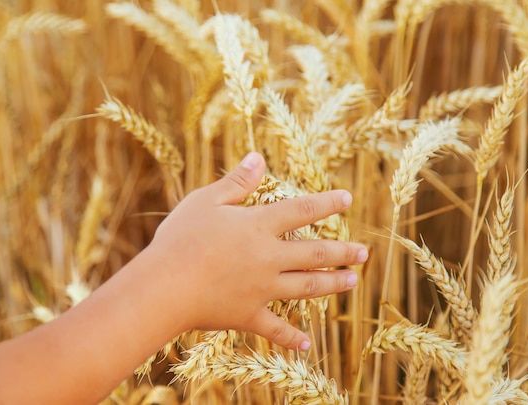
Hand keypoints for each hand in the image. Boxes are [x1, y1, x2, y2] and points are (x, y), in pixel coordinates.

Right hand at [146, 152, 366, 349]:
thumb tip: (259, 158)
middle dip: (342, 251)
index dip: (326, 203)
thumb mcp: (206, 201)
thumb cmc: (180, 239)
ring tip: (353, 281)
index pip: (302, 210)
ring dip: (333, 284)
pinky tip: (307, 345)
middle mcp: (269, 257)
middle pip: (315, 253)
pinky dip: (291, 338)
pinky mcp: (248, 315)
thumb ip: (236, 182)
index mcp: (259, 226)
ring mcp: (262, 289)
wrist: (164, 286)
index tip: (347, 199)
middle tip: (363, 253)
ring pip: (307, 286)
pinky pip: (275, 329)